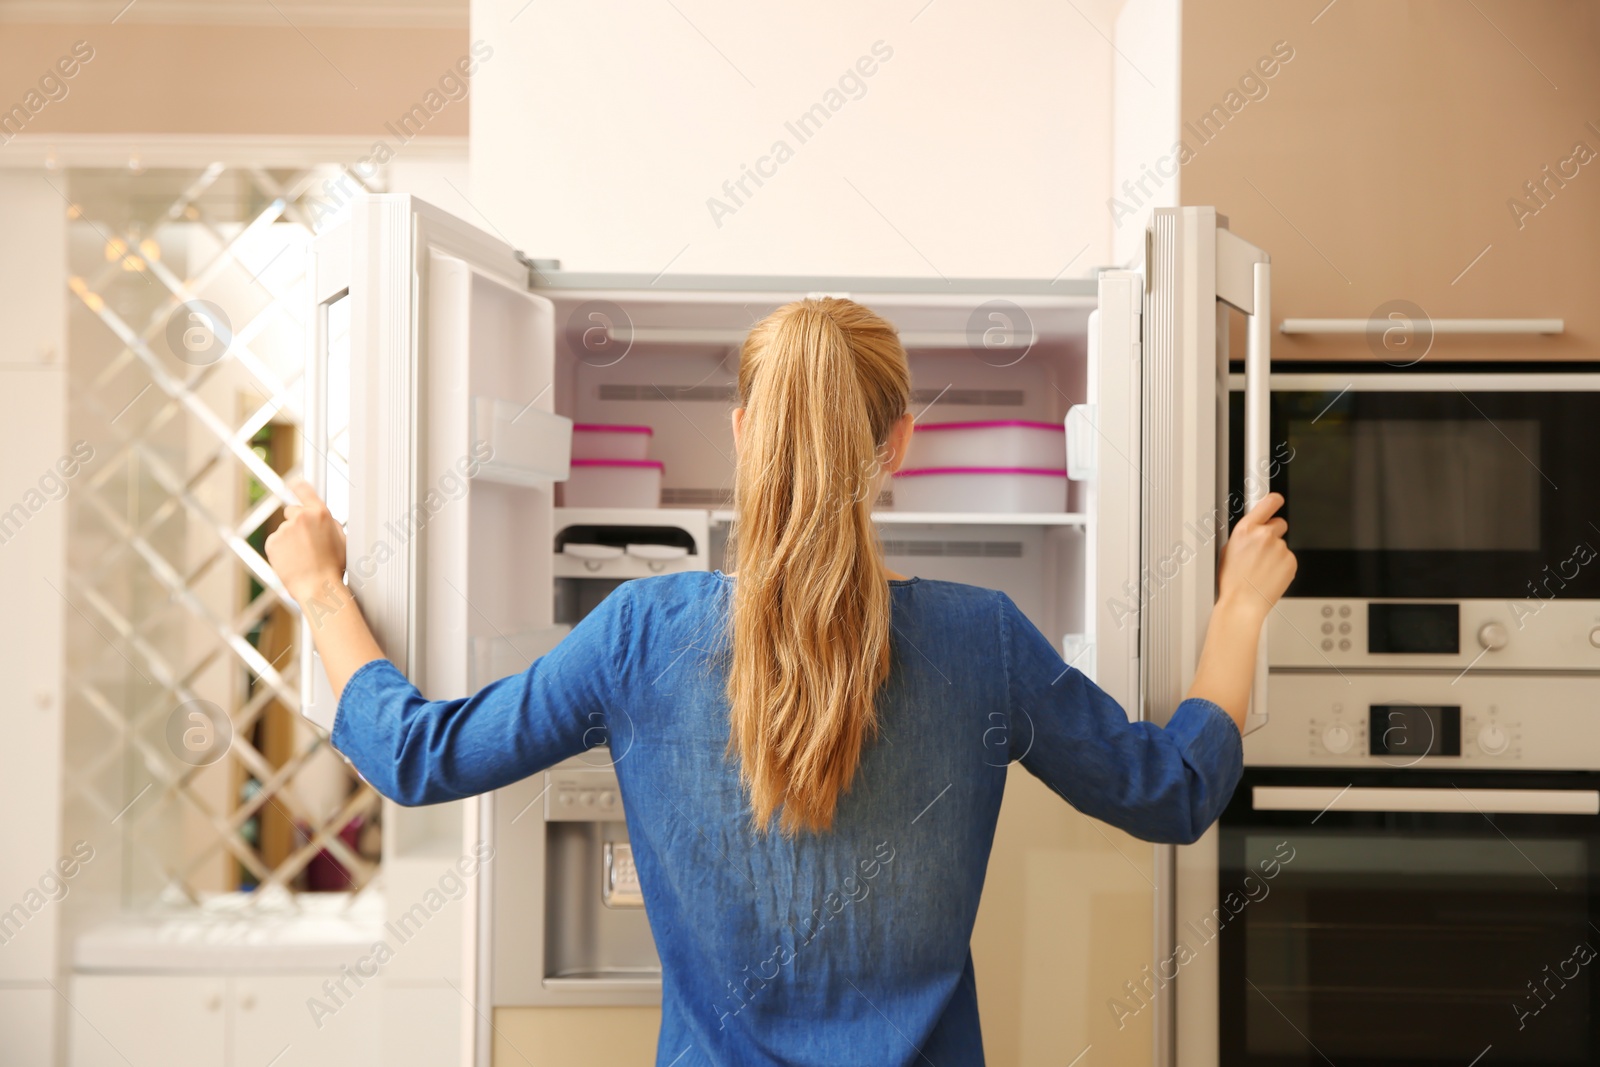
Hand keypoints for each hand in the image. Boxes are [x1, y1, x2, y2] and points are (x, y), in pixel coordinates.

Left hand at [264, 480, 346, 603]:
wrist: (318, 587)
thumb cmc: (333, 567)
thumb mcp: (340, 539)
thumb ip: (327, 522)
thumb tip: (318, 513)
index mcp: (320, 513)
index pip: (305, 490)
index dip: (298, 485)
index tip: (294, 483)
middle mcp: (301, 517)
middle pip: (292, 512)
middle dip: (296, 523)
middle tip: (306, 543)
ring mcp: (285, 529)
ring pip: (284, 531)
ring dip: (289, 540)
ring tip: (302, 558)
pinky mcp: (272, 542)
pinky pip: (275, 543)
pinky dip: (281, 551)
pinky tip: (292, 561)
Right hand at [1217, 492, 1296, 621]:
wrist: (1242, 603)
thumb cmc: (1233, 580)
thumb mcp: (1229, 549)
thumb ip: (1246, 533)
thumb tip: (1255, 526)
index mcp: (1246, 529)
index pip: (1269, 502)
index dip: (1275, 500)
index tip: (1277, 500)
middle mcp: (1264, 535)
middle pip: (1280, 523)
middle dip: (1274, 533)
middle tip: (1263, 550)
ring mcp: (1280, 548)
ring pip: (1282, 544)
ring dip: (1276, 553)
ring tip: (1262, 569)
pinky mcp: (1291, 562)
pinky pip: (1289, 558)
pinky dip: (1282, 566)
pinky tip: (1269, 575)